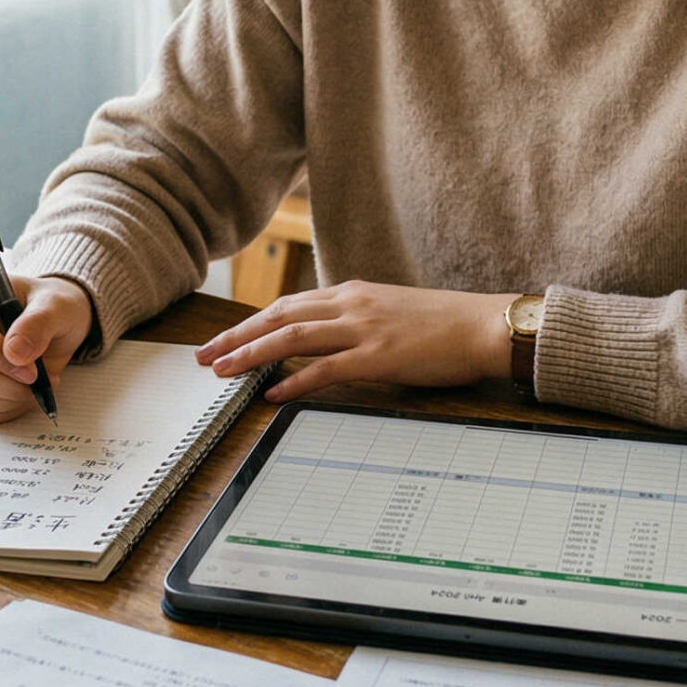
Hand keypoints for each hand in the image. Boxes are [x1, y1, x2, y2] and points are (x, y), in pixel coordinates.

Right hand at [0, 272, 93, 424]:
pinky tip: (22, 391)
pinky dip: (5, 408)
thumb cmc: (52, 307)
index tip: (32, 370)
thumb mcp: (59, 306)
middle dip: (8, 383)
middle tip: (41, 380)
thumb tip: (14, 353)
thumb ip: (39, 323)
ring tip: (36, 383)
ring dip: (9, 398)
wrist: (51, 324)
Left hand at [195, 281, 515, 403]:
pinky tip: (273, 392)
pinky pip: (325, 369)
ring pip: (292, 337)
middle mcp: (350, 305)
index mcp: (352, 293)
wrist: (483, 325)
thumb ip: (355, 322)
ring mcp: (363, 329)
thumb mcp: (389, 312)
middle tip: (203, 355)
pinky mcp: (378, 356)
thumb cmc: (442, 324)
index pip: (288, 305)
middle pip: (278, 316)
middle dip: (236, 336)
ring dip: (251, 354)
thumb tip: (325, 344)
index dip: (250, 323)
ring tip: (223, 371)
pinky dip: (294, 379)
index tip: (224, 339)